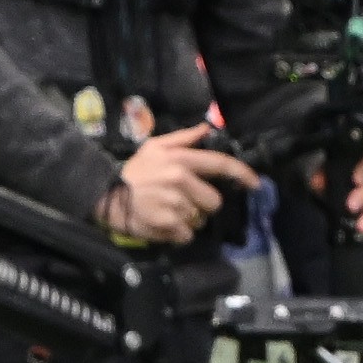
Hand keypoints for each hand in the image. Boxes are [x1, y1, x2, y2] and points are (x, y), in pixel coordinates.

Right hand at [93, 123, 256, 244]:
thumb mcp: (154, 147)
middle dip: (203, 203)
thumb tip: (207, 128)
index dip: (242, 173)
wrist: (106, 195)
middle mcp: (181, 182)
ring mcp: (175, 206)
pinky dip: (179, 233)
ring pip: (200, 219)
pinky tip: (164, 223)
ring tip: (169, 210)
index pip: (220, 165)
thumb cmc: (134, 172)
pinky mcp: (168, 226)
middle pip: (214, 201)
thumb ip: (183, 138)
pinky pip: (187, 234)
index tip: (256, 183)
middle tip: (183, 200)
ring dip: (189, 218)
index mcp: (180, 161)